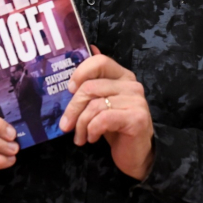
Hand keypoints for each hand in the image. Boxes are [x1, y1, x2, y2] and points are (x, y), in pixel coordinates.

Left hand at [59, 47, 153, 180]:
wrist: (136, 155)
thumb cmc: (116, 128)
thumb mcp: (102, 102)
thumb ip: (96, 80)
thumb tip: (90, 47)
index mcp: (123, 76)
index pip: (99, 62)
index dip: (80, 73)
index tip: (69, 90)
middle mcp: (132, 85)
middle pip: (90, 87)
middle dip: (73, 108)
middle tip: (65, 125)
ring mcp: (136, 101)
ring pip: (94, 105)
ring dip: (81, 124)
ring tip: (79, 137)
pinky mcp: (136, 118)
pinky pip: (103, 119)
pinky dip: (92, 130)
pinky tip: (92, 138)